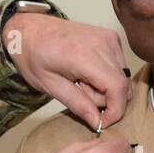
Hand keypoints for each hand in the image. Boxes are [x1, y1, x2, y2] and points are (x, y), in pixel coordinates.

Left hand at [5, 13, 131, 130]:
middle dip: (106, 100)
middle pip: (123, 84)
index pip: (118, 87)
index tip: (102, 122)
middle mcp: (101, 42)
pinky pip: (120, 66)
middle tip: (81, 94)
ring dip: (106, 88)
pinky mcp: (111, 37)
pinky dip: (107, 76)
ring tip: (82, 82)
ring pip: (123, 77)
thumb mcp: (50, 86)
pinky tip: (87, 72)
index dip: (115, 110)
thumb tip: (97, 122)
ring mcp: (108, 38)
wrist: (30, 30)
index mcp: (83, 55)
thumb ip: (78, 105)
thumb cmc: (34, 55)